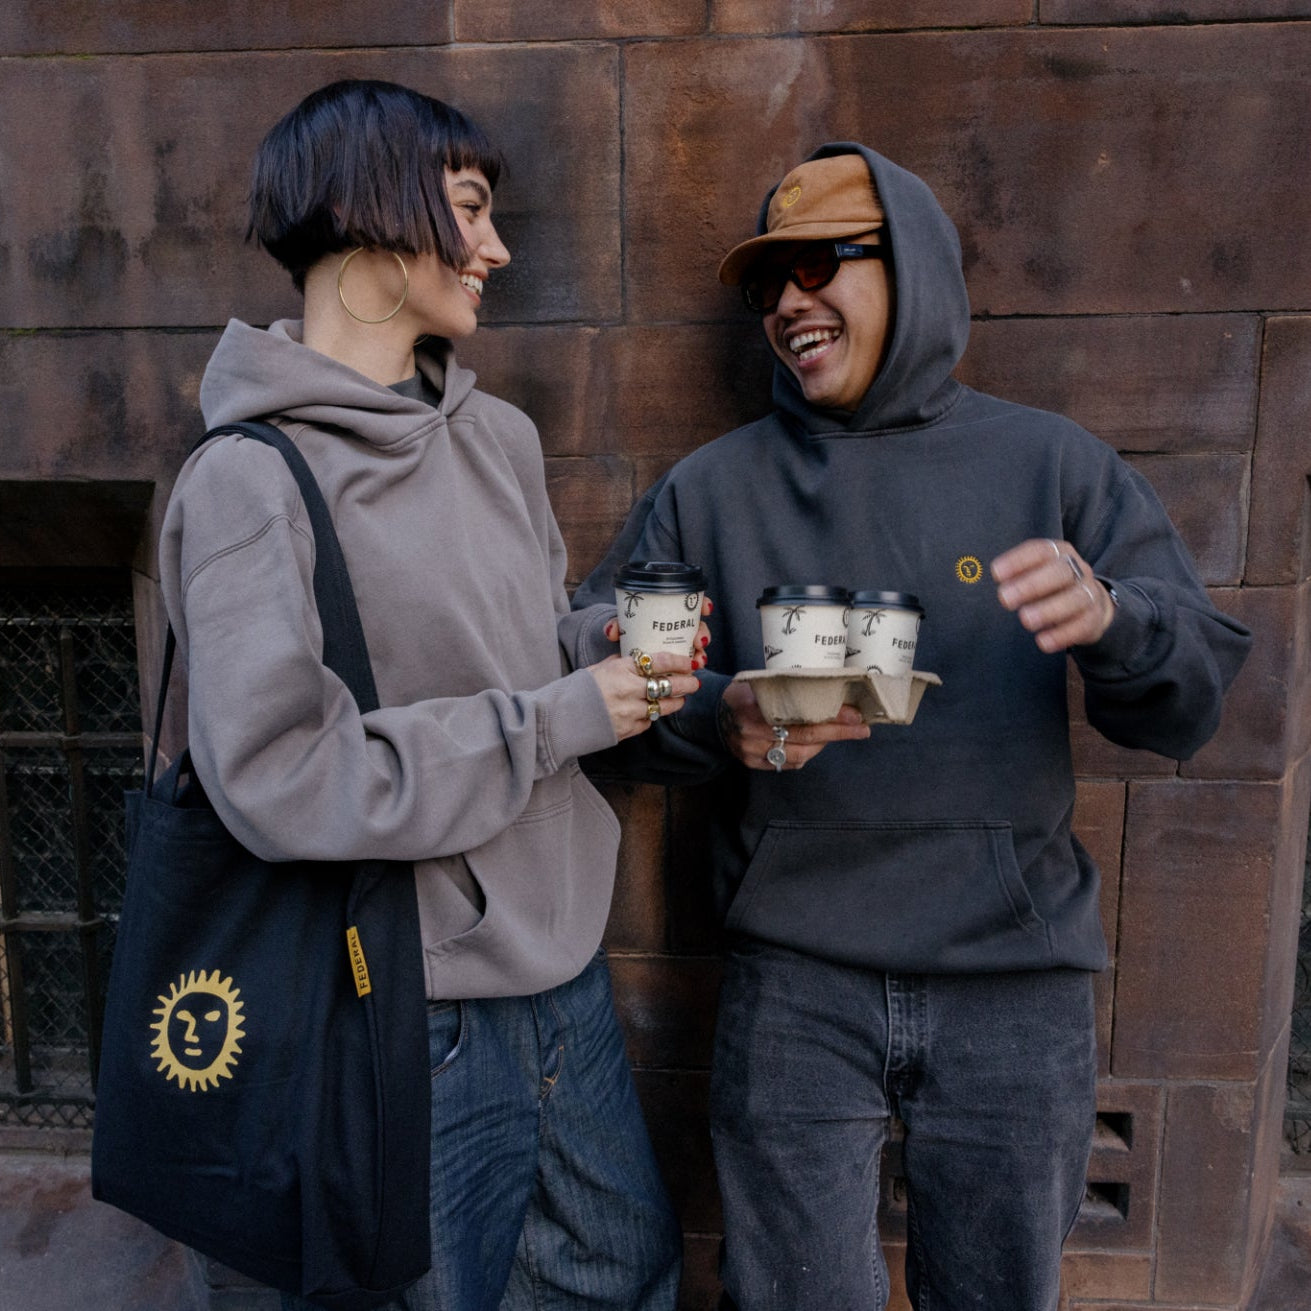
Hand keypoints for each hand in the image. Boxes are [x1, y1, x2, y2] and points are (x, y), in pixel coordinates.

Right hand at [587, 652, 702, 742]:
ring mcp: (629, 712)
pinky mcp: (627, 730)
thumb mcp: (598, 669)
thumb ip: (619, 664)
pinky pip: (648, 722)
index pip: (659, 662)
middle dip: (686, 684)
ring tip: (680, 698)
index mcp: (621, 670)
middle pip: (668, 686)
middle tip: (695, 682)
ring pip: (664, 707)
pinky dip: (652, 716)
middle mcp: (629, 691)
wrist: (560, 719)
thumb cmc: (576, 690)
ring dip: (675, 702)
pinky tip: (653, 711)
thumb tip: (634, 659)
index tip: (689, 662)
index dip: (679, 662)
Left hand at [603, 596, 712, 670]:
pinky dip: (694, 667)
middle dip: (703, 633)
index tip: (706, 609)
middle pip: (699, 626)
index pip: (691, 603)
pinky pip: (691, 664)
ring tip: (698, 661)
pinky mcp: (680, 661)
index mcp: (670, 612)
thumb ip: (616, 625)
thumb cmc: (627, 632)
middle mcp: (679, 627)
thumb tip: (611, 631)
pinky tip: (693, 672)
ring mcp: (681, 644)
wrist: (623, 649)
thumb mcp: (622, 626)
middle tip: (699, 642)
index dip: (703, 604)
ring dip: (701, 653)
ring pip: (698, 647)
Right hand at [719, 679, 869, 771]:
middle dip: (837, 732)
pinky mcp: (754, 764)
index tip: (854, 714)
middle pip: (803, 736)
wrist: (713, 716)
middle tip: (861, 728)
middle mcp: (751, 733)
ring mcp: (752, 752)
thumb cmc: (742, 694)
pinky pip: (788, 763)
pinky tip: (817, 743)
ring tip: (841, 732)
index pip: (799, 715)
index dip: (829, 716)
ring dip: (824, 744)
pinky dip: (807, 753)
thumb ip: (784, 688)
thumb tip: (828, 688)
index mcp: (752, 708)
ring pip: (799, 754)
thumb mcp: (757, 683)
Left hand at [992, 538, 1114, 653]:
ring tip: (1025, 620)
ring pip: (1075, 598)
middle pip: (1060, 572)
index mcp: (1059, 553)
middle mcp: (1077, 570)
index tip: (996, 573)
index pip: (1041, 551)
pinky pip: (1082, 625)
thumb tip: (974, 577)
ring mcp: (1089, 593)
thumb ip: (1013, 575)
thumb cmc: (1051, 586)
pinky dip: (1062, 634)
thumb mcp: (1035, 573)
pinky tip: (1043, 642)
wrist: (1092, 603)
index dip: (1018, 560)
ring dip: (1048, 609)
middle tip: (1004, 599)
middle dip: (1032, 584)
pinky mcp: (1093, 618)